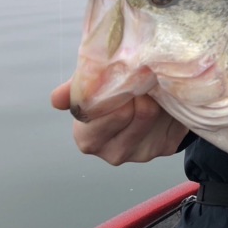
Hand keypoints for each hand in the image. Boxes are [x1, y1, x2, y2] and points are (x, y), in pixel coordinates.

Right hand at [51, 79, 187, 164]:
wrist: (149, 105)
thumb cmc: (113, 95)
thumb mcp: (93, 88)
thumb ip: (77, 89)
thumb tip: (56, 100)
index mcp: (88, 137)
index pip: (95, 115)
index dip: (108, 93)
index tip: (117, 77)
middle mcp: (113, 152)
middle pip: (126, 113)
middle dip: (133, 90)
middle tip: (138, 74)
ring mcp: (142, 152)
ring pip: (149, 112)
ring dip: (151, 92)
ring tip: (149, 82)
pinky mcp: (166, 146)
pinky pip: (170, 116)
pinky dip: (169, 101)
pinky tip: (163, 97)